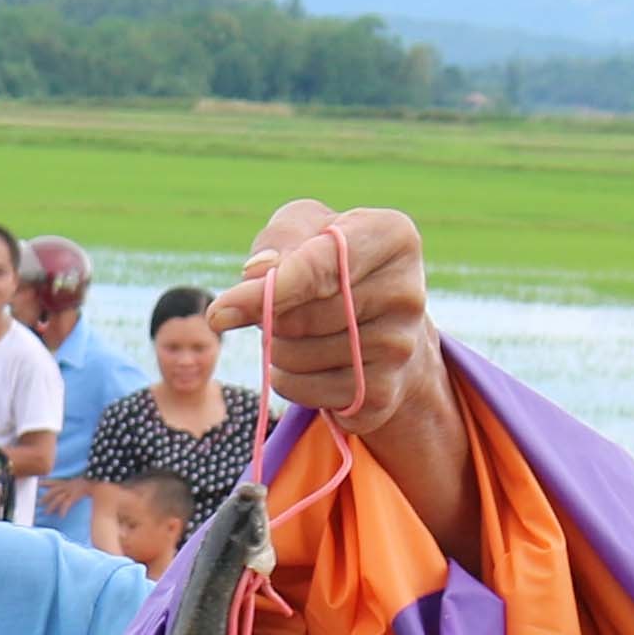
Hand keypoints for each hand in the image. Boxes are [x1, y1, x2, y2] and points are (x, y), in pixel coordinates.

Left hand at [216, 200, 478, 563]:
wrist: (383, 341)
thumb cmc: (329, 274)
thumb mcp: (301, 235)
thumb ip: (275, 244)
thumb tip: (247, 285)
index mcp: (394, 235)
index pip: (326, 258)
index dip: (272, 283)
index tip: (223, 308)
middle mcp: (410, 292)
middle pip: (302, 312)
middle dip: (267, 316)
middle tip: (262, 310)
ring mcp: (405, 352)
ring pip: (297, 357)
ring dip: (276, 355)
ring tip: (303, 341)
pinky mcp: (386, 399)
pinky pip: (309, 395)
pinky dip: (292, 387)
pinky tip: (316, 373)